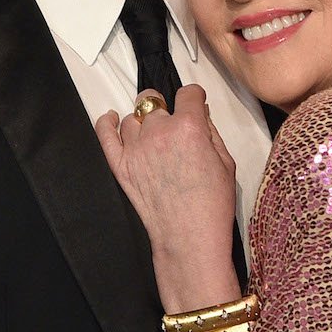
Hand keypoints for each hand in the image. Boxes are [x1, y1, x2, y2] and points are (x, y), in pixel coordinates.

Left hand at [94, 85, 240, 305]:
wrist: (189, 237)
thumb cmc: (212, 204)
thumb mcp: (225, 162)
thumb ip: (211, 132)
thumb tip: (200, 113)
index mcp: (189, 127)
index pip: (188, 93)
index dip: (194, 97)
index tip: (195, 102)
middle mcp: (159, 132)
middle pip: (153, 100)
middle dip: (165, 107)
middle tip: (173, 124)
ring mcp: (135, 148)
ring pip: (132, 118)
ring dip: (143, 123)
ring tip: (153, 138)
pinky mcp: (120, 165)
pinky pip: (105, 134)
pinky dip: (106, 123)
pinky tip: (111, 119)